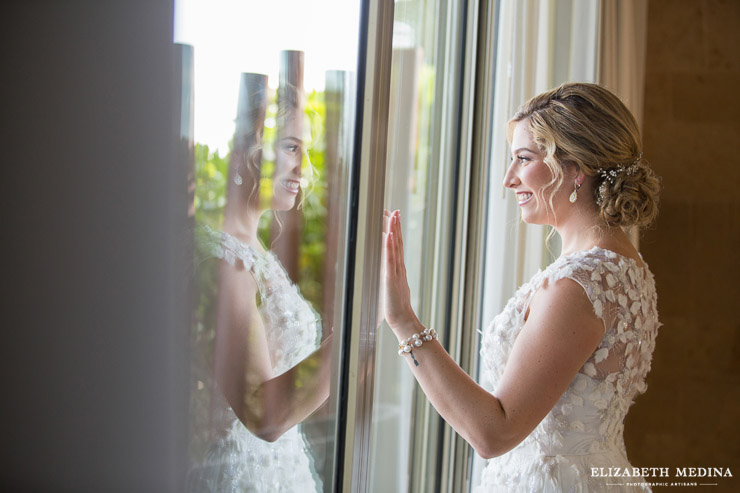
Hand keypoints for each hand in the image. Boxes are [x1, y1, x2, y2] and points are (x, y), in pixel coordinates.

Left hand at [381, 209, 421, 336]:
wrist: (401, 320)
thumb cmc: (394, 309)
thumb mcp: (390, 290)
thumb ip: (388, 280)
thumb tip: (384, 276)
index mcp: (398, 269)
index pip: (396, 246)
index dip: (395, 231)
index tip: (393, 217)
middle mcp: (398, 267)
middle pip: (397, 242)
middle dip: (395, 225)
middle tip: (393, 209)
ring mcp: (395, 271)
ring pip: (395, 246)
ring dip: (394, 230)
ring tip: (393, 215)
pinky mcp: (390, 277)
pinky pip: (390, 259)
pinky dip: (390, 246)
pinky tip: (389, 235)